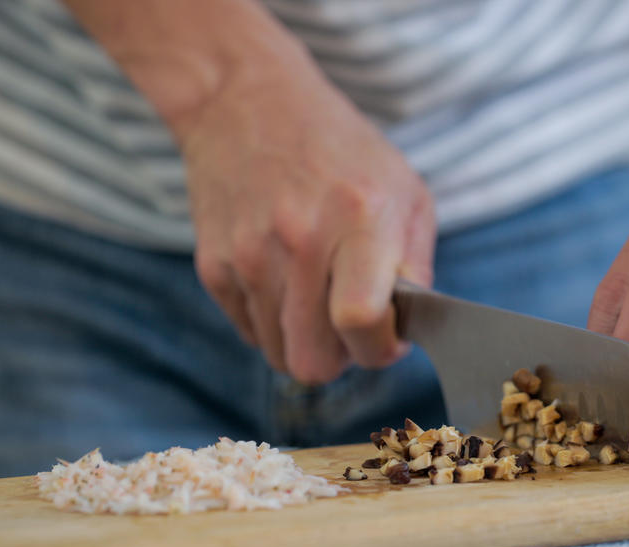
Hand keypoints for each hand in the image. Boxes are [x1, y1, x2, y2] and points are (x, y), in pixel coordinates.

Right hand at [182, 64, 434, 383]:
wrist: (244, 102)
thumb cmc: (341, 150)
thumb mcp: (405, 190)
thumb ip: (416, 266)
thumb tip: (404, 332)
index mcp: (359, 218)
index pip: (361, 322)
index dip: (380, 348)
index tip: (387, 337)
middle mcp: (299, 239)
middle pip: (314, 361)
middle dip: (342, 358)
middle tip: (351, 326)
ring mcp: (248, 255)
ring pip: (281, 356)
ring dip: (306, 342)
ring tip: (318, 297)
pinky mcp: (213, 265)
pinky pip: (250, 333)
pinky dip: (273, 322)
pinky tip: (285, 280)